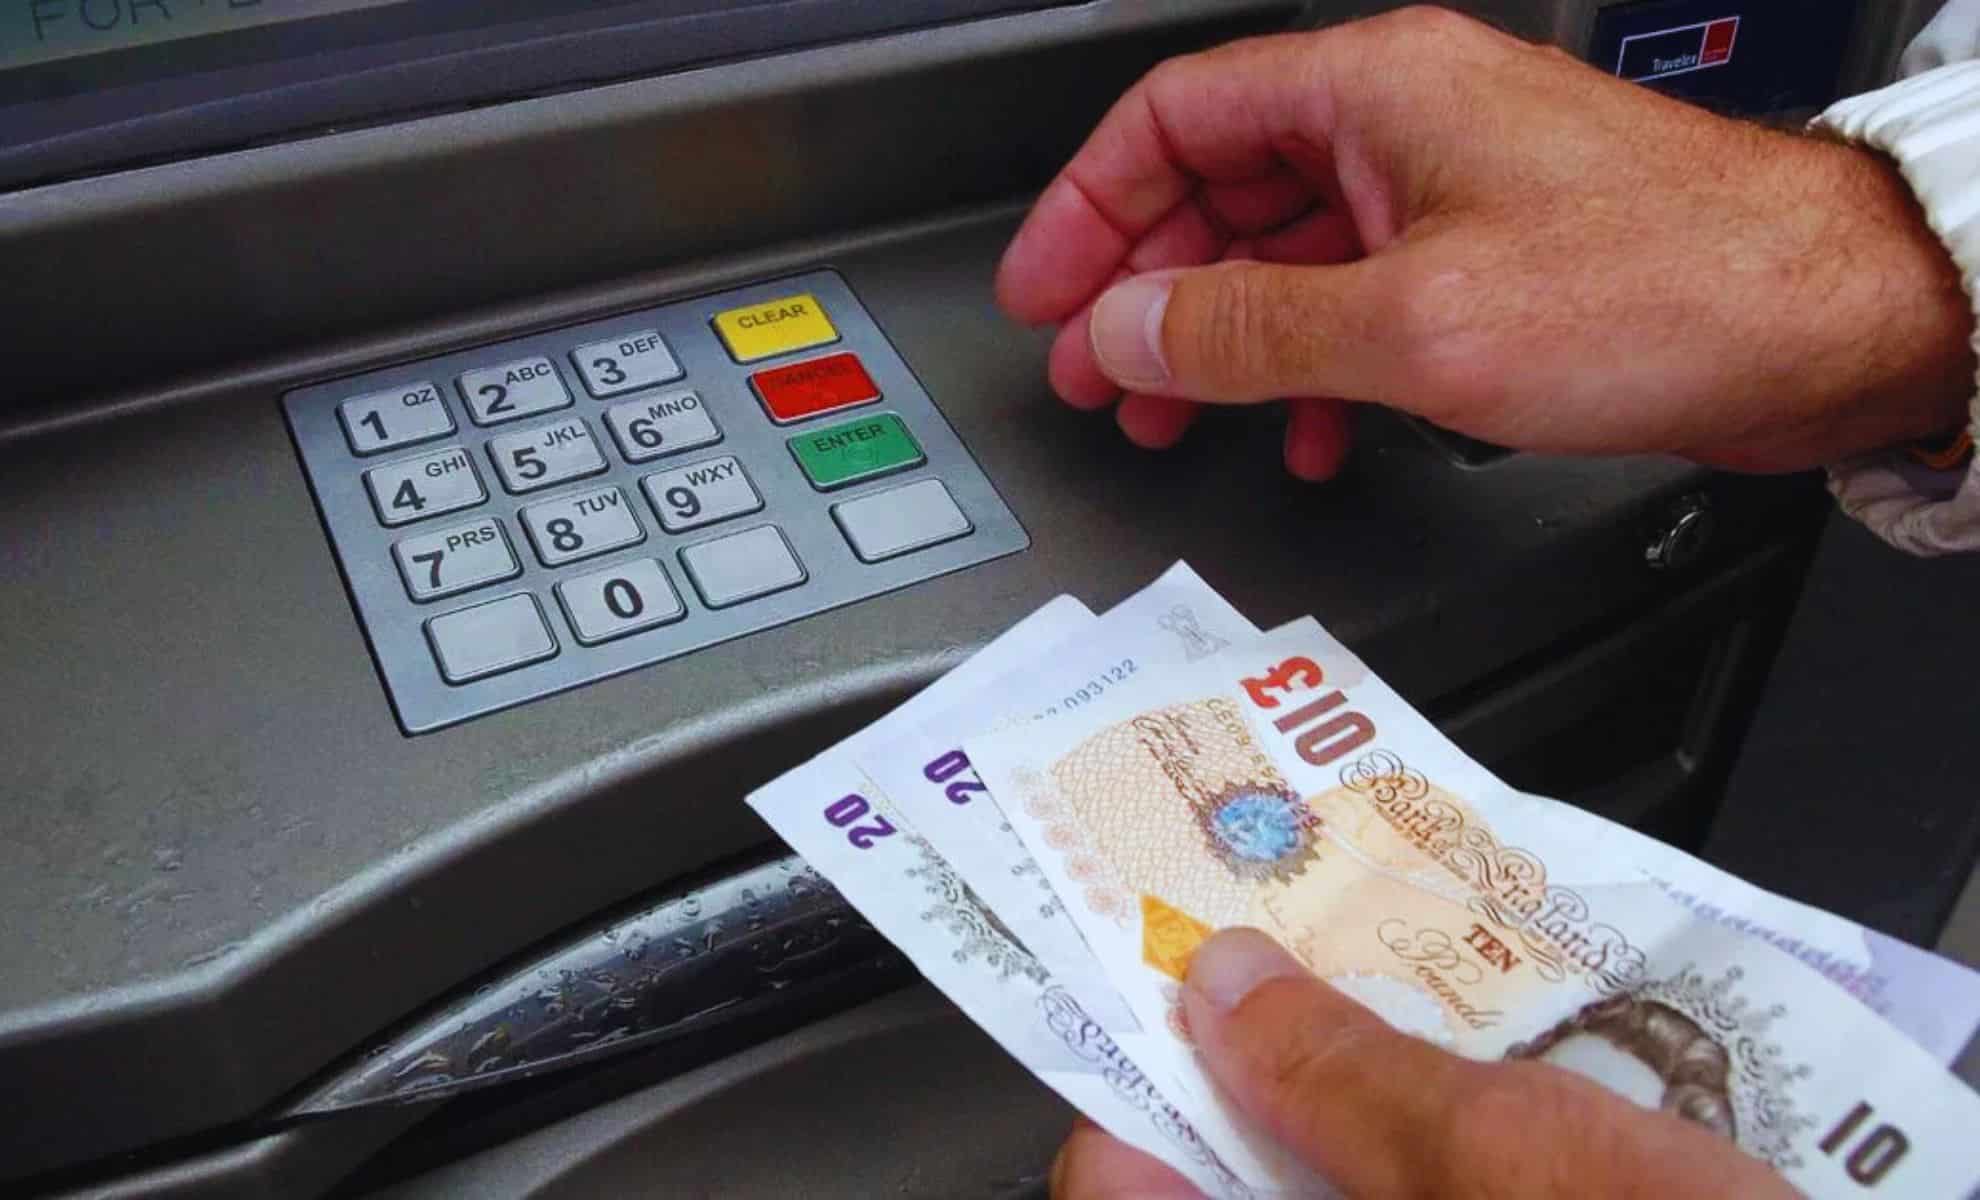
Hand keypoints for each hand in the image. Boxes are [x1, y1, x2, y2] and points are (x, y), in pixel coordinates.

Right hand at [996, 7, 1974, 479]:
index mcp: (1372, 89)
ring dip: (1223, 339)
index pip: (1172, 121)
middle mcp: (1406, 123)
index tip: (1045, 288)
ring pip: (1288, 253)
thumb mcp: (1412, 323)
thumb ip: (1246, 328)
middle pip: (1220, 190)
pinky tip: (1311, 431)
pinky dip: (1316, 366)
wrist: (1830, 319)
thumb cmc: (1667, 285)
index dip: (1087, 207)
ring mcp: (1449, 189)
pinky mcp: (1493, 257)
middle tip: (1096, 371)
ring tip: (1178, 417)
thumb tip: (1125, 327)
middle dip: (1147, 289)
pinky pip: (1362, 300)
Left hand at [1049, 928, 1795, 1198]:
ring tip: (1390, 979)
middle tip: (1277, 936)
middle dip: (1250, 1057)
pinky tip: (1478, 1070)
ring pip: (1324, 1177)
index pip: (1112, 1184)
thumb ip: (1343, 1078)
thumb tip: (1223, 982)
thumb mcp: (1506, 1170)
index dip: (1128, 1076)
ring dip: (1346, 1083)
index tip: (1157, 971)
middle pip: (1229, 1172)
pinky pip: (1409, 1195)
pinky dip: (1421, 1135)